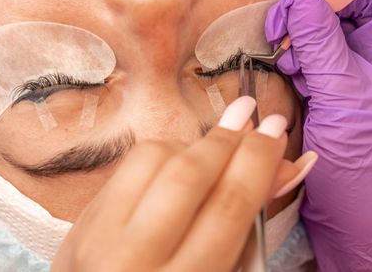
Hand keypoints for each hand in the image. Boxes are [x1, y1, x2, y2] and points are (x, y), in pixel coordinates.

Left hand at [52, 97, 294, 271]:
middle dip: (227, 137)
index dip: (259, 158)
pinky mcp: (83, 219)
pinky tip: (179, 161)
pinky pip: (129, 165)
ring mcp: (100, 235)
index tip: (275, 129)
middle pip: (188, 173)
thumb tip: (288, 165)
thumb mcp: (222, 270)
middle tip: (250, 114)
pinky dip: (162, 153)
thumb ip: (249, 222)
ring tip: (215, 148)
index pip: (230, 204)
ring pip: (153, 157)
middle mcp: (135, 258)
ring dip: (193, 144)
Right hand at [265, 0, 371, 269]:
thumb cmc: (370, 176)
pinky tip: (291, 69)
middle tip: (287, 19)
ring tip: (289, 57)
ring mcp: (363, 72)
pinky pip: (314, 51)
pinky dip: (297, 54)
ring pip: (326, 25)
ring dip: (301, 33)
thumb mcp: (346, 100)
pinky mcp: (339, 86)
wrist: (357, 226)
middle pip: (351, 0)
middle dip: (315, 3)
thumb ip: (322, 42)